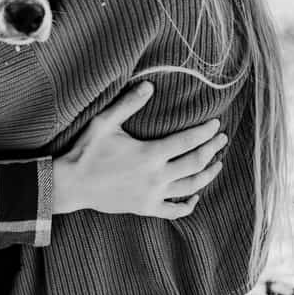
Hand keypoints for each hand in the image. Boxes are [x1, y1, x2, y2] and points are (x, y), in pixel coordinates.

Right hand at [52, 82, 225, 219]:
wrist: (71, 184)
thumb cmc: (87, 151)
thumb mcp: (104, 123)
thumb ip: (128, 104)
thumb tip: (149, 84)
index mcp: (149, 154)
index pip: (188, 141)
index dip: (205, 132)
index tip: (216, 124)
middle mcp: (156, 177)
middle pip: (195, 163)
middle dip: (213, 150)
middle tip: (222, 139)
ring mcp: (152, 195)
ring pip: (190, 187)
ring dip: (208, 175)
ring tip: (218, 164)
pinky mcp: (145, 208)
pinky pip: (174, 210)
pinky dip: (189, 204)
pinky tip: (196, 196)